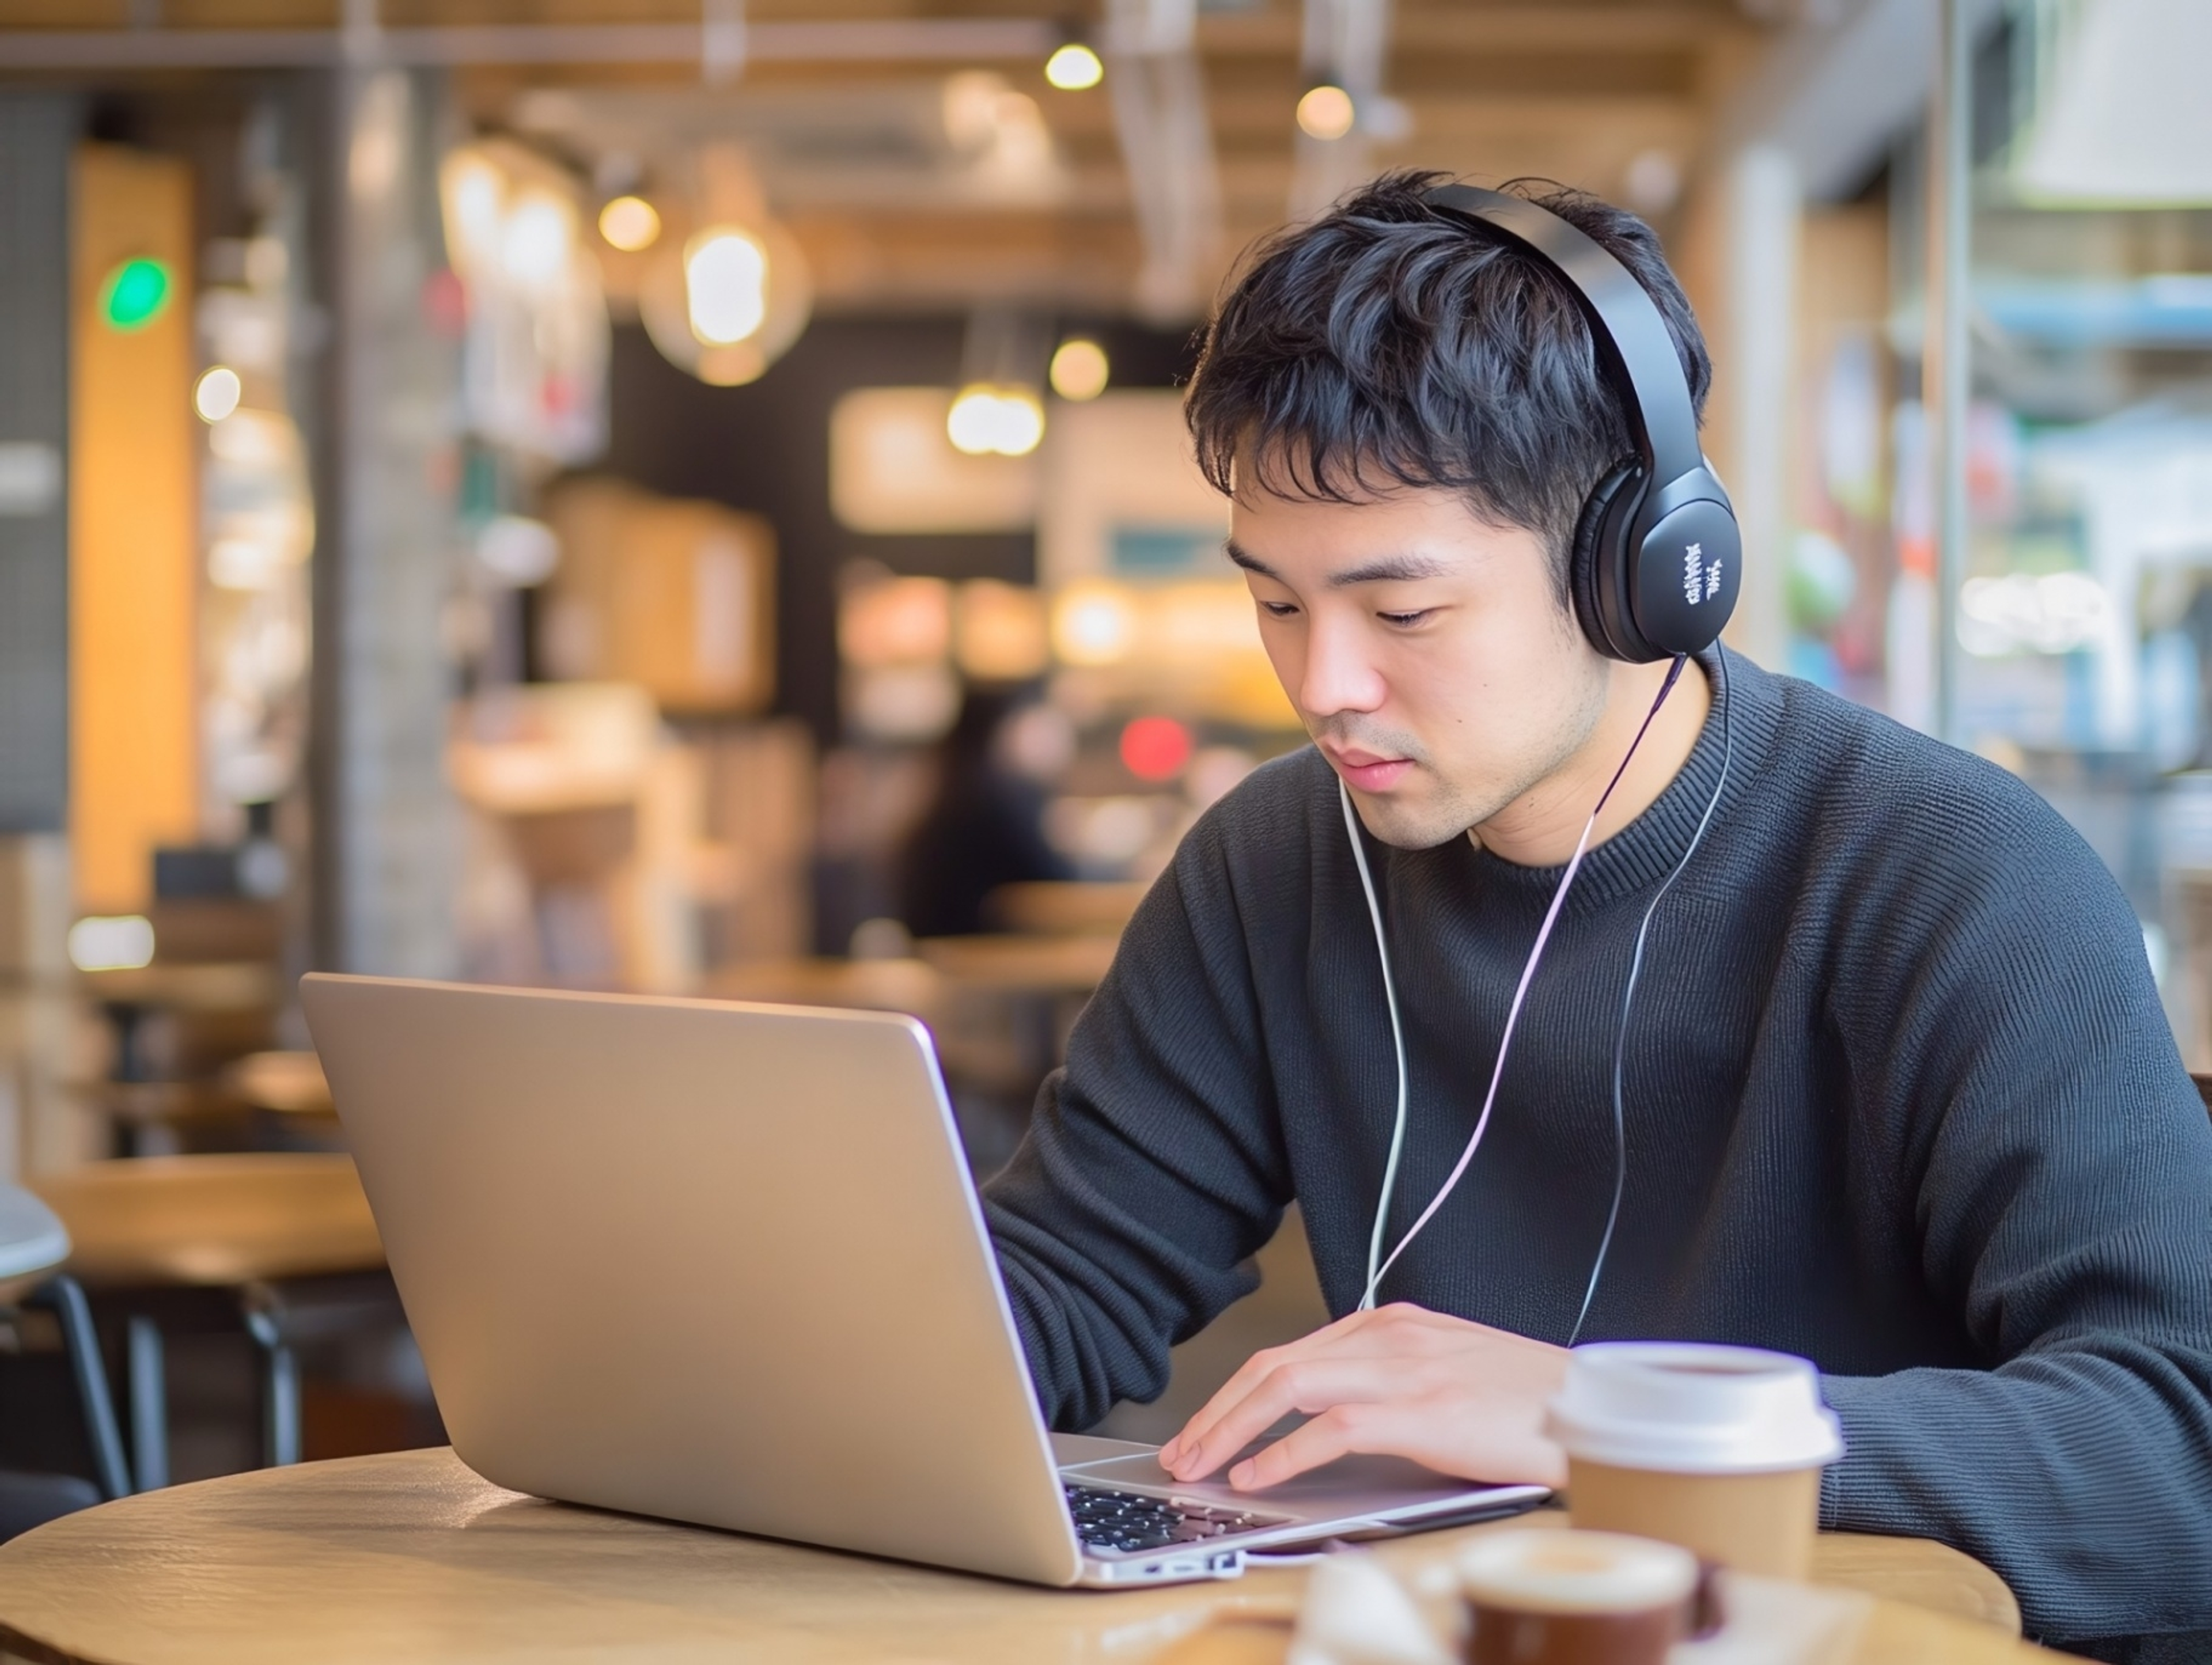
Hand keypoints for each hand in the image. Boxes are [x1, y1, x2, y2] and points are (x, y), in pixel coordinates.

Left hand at [1155, 1303, 1570, 1492]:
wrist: (1593, 1407)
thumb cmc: (1528, 1402)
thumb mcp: (1446, 1374)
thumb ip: (1389, 1383)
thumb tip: (1329, 1424)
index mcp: (1391, 1324)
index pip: (1290, 1352)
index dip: (1237, 1392)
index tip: (1206, 1426)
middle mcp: (1389, 1336)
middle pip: (1274, 1365)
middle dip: (1217, 1410)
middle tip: (1182, 1450)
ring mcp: (1403, 1369)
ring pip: (1287, 1387)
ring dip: (1232, 1429)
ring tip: (1202, 1465)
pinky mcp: (1420, 1411)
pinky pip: (1331, 1429)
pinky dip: (1284, 1454)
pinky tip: (1258, 1476)